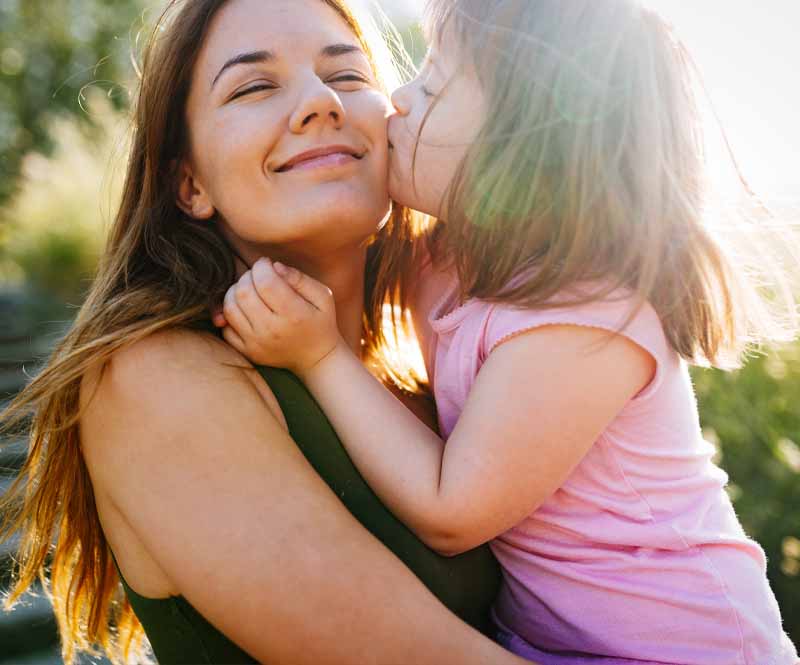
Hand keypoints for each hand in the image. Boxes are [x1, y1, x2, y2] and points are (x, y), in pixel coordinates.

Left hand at [220, 257, 342, 373]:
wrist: (317, 359)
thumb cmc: (321, 322)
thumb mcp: (323, 296)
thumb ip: (299, 278)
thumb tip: (274, 266)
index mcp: (293, 314)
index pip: (265, 282)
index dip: (262, 266)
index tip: (267, 264)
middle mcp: (272, 330)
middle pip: (243, 292)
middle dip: (248, 276)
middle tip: (259, 276)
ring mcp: (256, 343)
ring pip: (230, 308)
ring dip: (236, 292)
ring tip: (251, 289)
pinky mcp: (248, 351)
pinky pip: (226, 327)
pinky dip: (232, 313)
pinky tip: (247, 309)